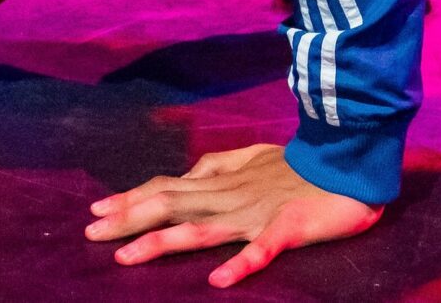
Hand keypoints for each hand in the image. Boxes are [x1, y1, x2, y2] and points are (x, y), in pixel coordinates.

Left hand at [88, 144, 381, 286]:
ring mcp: (257, 214)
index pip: (169, 187)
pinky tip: (219, 282)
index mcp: (224, 182)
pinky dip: (241, 264)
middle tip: (90, 231)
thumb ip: (221, 164)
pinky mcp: (287, 228)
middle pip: (172, 206)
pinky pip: (263, 249)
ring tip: (126, 257)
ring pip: (203, 229)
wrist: (350, 162)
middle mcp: (231, 197)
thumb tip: (189, 171)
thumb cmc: (304, 164)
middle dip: (129, 218)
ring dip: (163, 242)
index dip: (133, 197)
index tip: (96, 209)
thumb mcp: (256, 157)